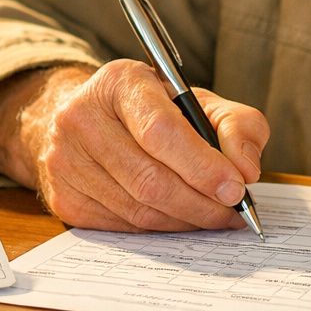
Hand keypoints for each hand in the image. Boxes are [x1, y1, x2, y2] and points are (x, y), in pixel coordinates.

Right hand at [11, 60, 269, 231]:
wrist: (85, 117)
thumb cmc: (151, 109)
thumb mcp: (199, 100)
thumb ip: (237, 124)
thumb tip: (246, 169)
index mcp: (120, 82)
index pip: (160, 131)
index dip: (202, 165)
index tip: (237, 187)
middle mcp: (81, 117)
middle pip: (149, 179)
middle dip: (201, 203)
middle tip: (234, 211)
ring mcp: (65, 160)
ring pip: (137, 209)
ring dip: (185, 220)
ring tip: (215, 216)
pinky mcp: (63, 197)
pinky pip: (122, 226)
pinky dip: (160, 228)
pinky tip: (181, 218)